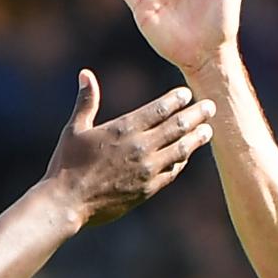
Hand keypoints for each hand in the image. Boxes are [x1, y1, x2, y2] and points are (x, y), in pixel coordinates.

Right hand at [43, 69, 214, 227]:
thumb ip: (86, 101)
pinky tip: (187, 155)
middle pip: (177, 127)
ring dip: (196, 138)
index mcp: (124, 129)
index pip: (159, 109)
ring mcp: (147, 170)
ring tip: (208, 130)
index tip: (187, 94)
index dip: (176, 100)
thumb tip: (86, 73)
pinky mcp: (148, 189)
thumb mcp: (75, 129)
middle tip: (210, 106)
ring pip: (181, 150)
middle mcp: (140, 147)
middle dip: (196, 115)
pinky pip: (172, 172)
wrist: (67, 203)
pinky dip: (182, 161)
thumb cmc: (66, 165)